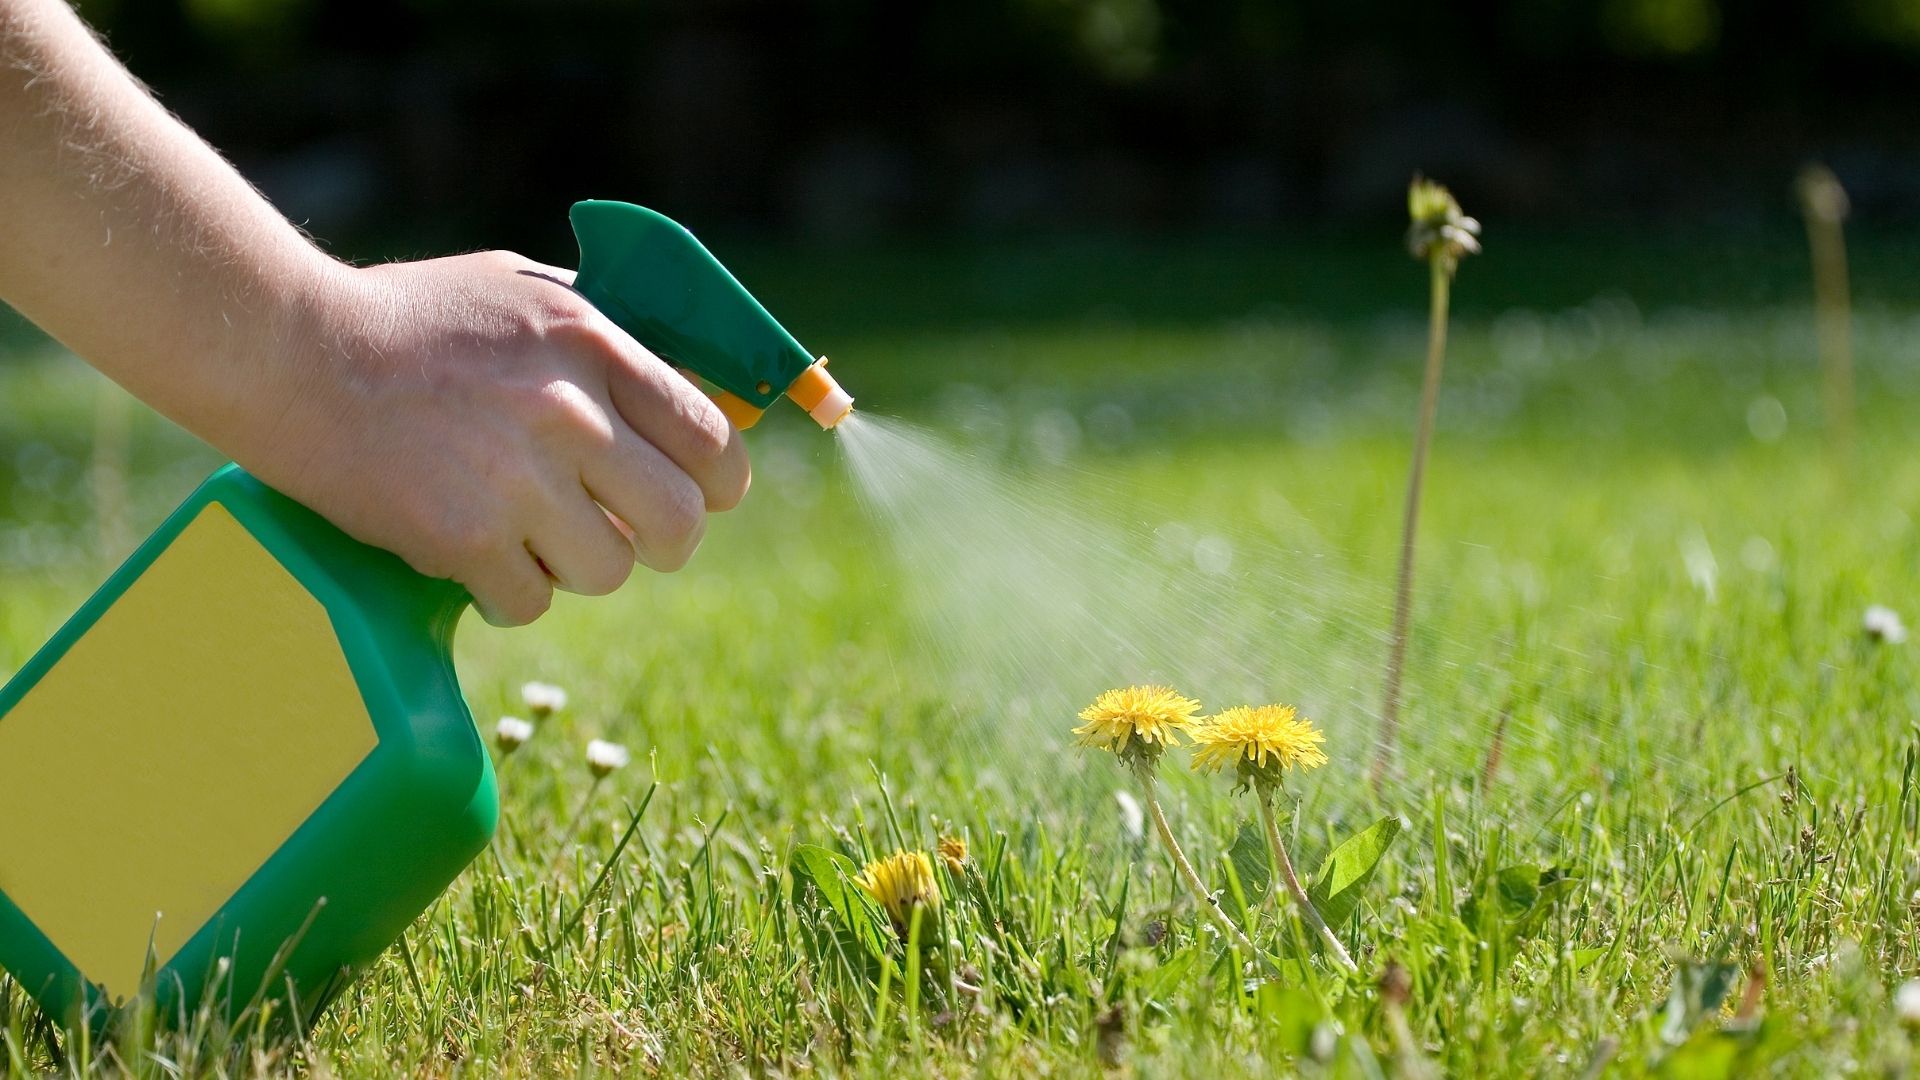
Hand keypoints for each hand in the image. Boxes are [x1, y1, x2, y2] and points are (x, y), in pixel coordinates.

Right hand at [255, 252, 750, 626]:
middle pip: (680, 522)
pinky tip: (473, 554)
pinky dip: (507, 592)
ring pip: (609, 570)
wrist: (288, 350)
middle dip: (662, 541)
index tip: (704, 496)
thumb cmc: (409, 319)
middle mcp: (570, 412)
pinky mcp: (463, 538)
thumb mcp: (524, 292)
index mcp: (595, 344)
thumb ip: (607, 337)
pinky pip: (531, 602)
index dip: (719, 482)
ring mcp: (518, 479)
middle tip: (626, 536)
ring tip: (527, 533)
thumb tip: (690, 386)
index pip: (711, 438)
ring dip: (576, 566)